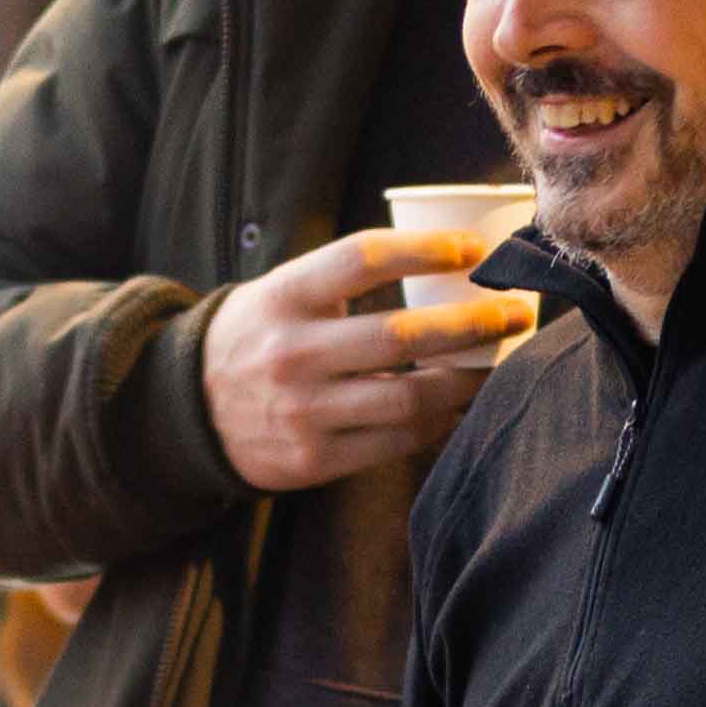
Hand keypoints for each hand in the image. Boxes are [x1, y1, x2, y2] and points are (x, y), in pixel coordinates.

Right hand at [204, 229, 535, 491]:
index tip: (473, 249)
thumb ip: (345, 278)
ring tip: (497, 363)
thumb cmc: (262, 336)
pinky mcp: (313, 457)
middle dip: (472, 322)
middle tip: (515, 311)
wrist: (190, 411)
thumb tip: (450, 259)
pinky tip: (458, 405)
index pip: (362, 259)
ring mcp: (302, 410)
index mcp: (284, 296)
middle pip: (400, 334)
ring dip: (466, 380)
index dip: (423, 250)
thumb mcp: (284, 293)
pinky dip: (436, 421)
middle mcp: (292, 352)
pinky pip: (394, 440)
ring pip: (408, 395)